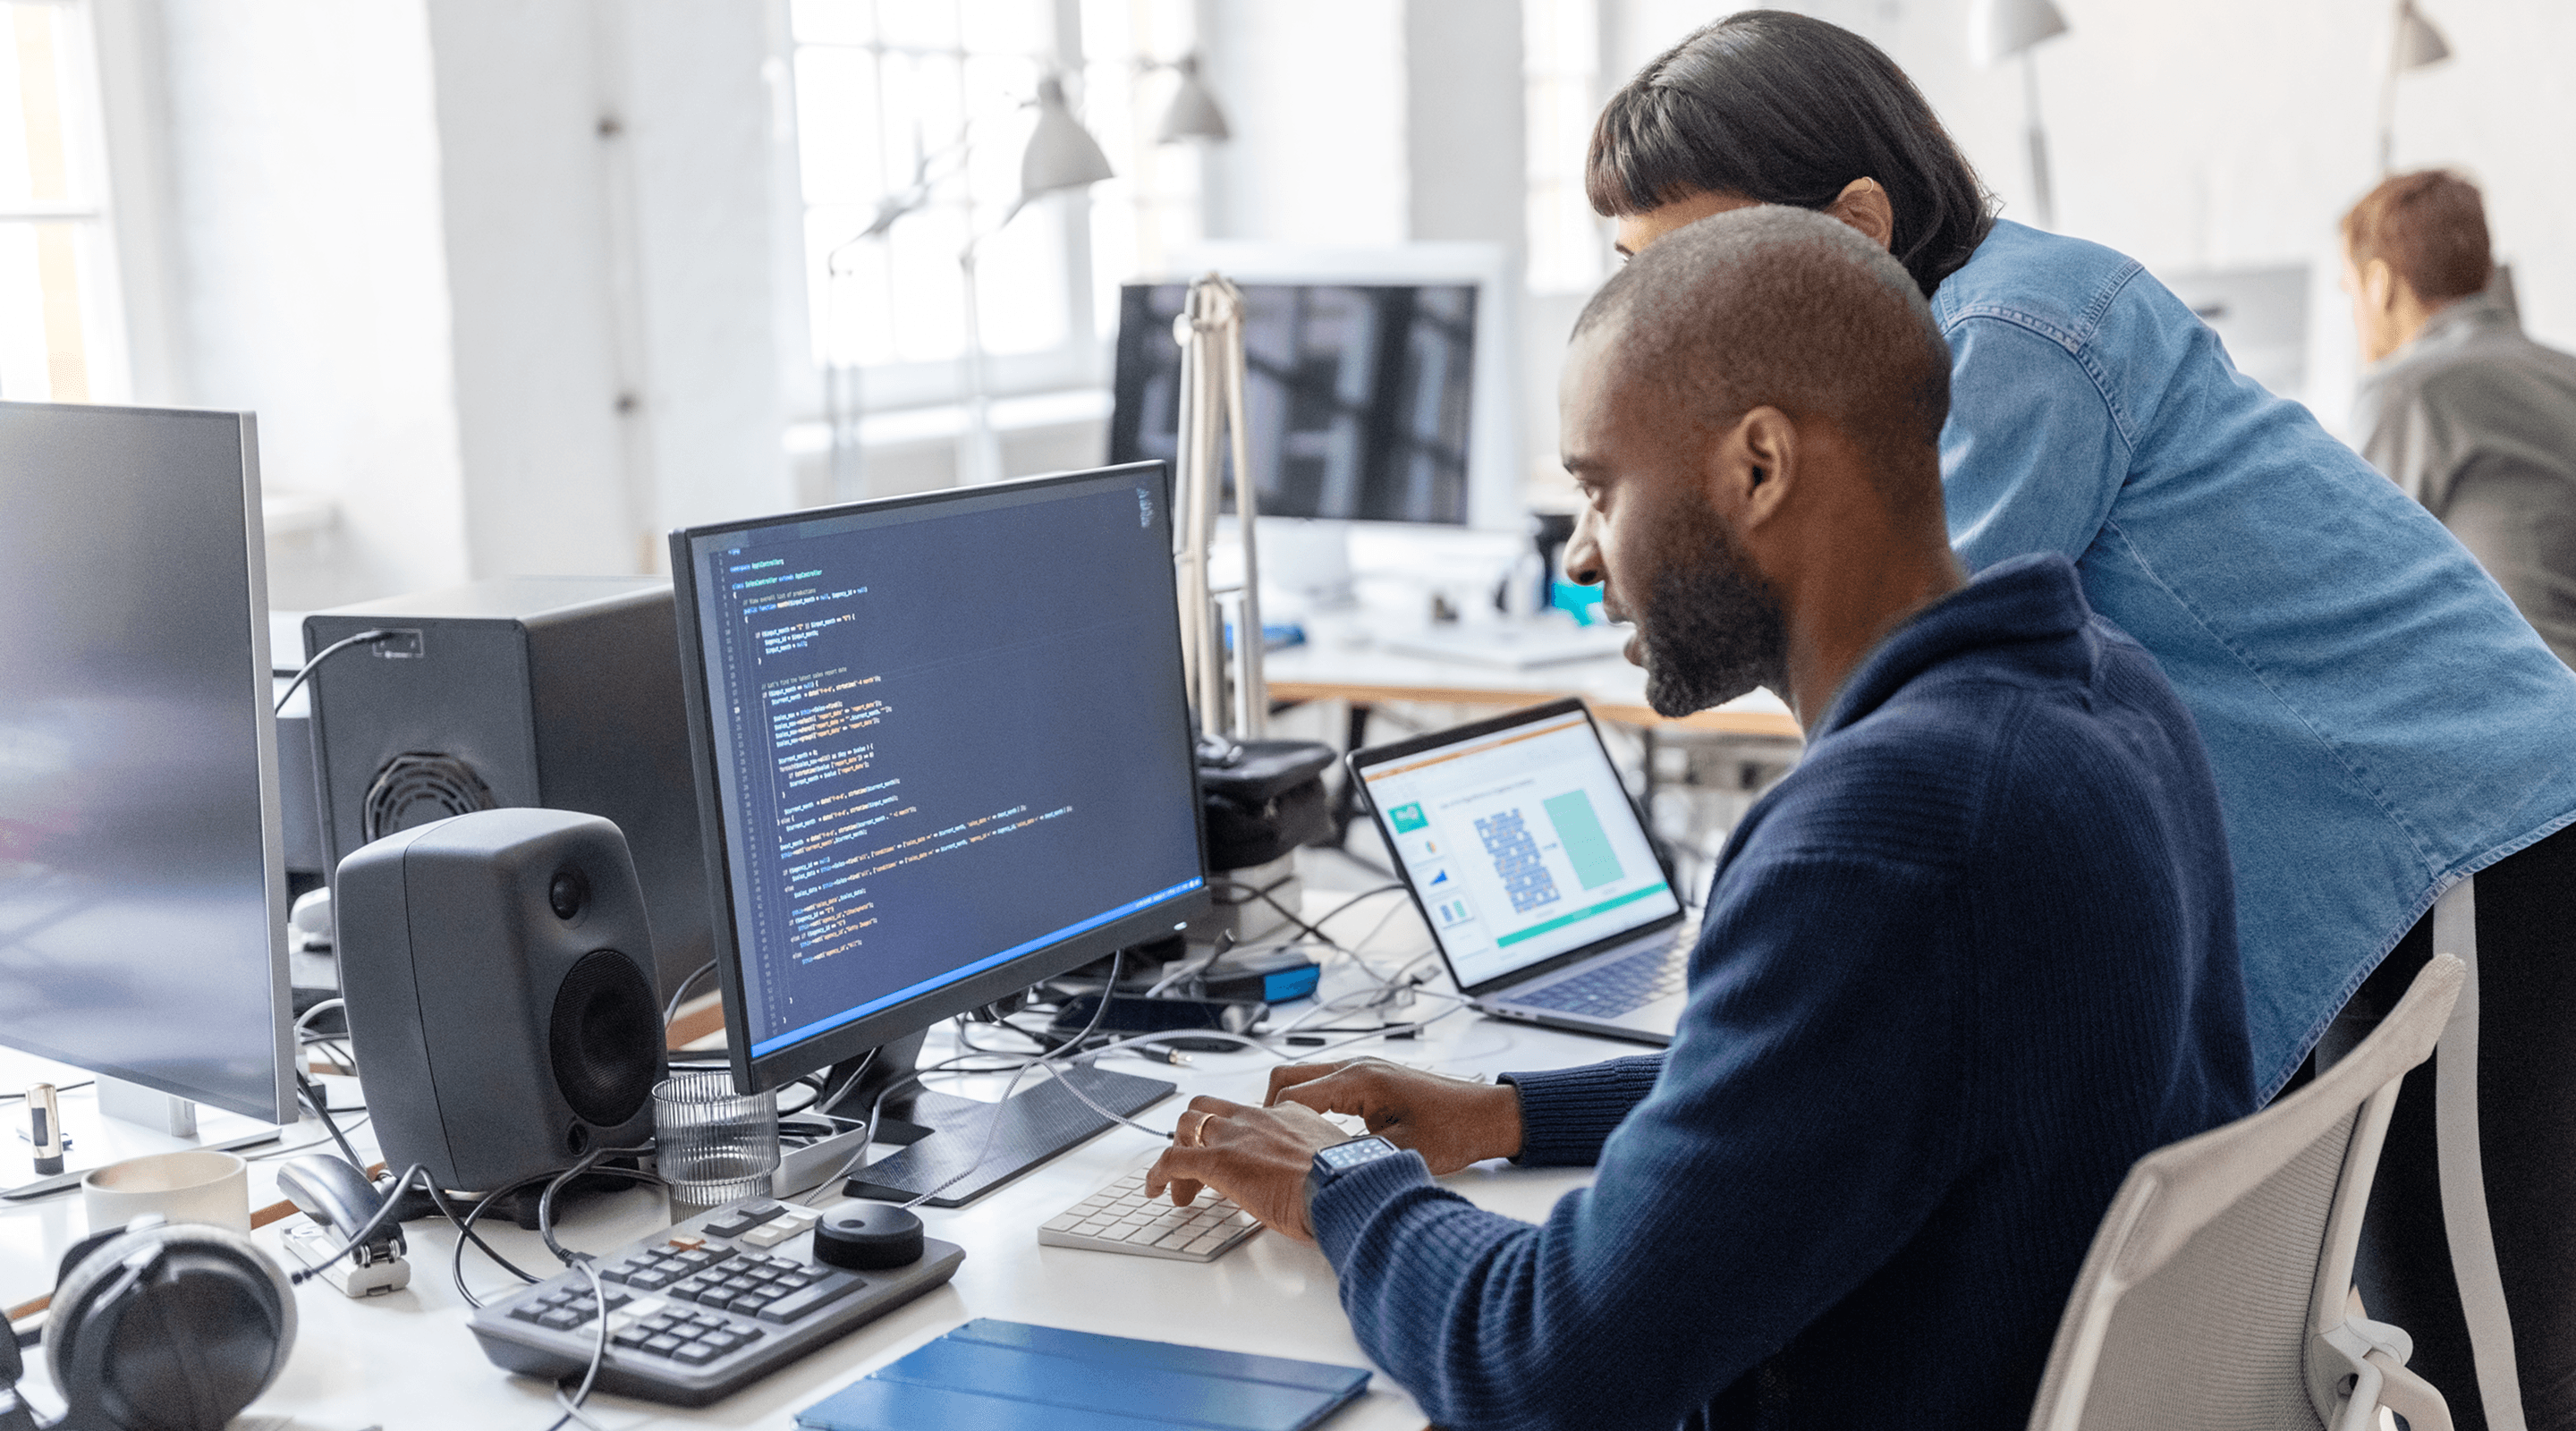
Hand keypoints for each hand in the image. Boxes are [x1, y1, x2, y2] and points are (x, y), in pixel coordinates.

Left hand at [1145, 1096, 1347, 1241]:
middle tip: (1198, 1167)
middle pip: (1209, 1108)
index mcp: (1289, 1115)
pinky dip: (1158, 1173)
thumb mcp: (1334, 1162)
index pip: (1249, 1115)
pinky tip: (1155, 1190)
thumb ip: (1318, 1163)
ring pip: (1186, 1125)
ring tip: (1180, 1186)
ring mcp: (1235, 1136)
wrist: (1342, 1185)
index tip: (1238, 1158)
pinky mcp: (1217, 1161)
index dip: (1236, 1136)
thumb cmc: (1346, 1182)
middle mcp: (1258, 1118)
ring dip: (1178, 1151)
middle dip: (1197, 1133)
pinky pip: (1173, 1160)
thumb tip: (1318, 1183)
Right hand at [1264, 1059, 1522, 1173]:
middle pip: (1288, 1077)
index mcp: (1359, 1079)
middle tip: (1258, 1144)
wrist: (1487, 1115)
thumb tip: (1319, 1179)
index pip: (1291, 1095)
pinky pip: (1325, 1086)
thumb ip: (1354, 1159)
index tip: (1256, 1149)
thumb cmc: (1454, 1129)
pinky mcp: (1371, 1080)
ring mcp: (1363, 1070)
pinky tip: (1311, 1136)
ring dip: (1287, 1106)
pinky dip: (1308, 1106)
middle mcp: (1356, 1067)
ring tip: (1279, 1143)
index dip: (1269, 1123)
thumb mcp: (1398, 1153)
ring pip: (1305, 1079)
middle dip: (1267, 1109)